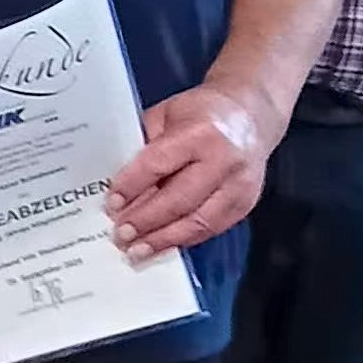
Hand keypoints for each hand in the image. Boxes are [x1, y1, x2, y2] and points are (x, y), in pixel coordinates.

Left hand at [107, 82, 278, 259]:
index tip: (111, 204)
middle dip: (146, 221)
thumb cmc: (203, 113)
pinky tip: (163, 245)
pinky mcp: (246, 204)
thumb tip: (120, 184)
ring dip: (164, 239)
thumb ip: (145, 145)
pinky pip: (212, 228)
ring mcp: (239, 186)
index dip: (132, 187)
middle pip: (179, 200)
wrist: (251, 114)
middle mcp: (224, 161)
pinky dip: (185, 239)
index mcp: (200, 133)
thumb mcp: (167, 114)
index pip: (158, 164)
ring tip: (138, 250)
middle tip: (121, 235)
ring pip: (198, 222)